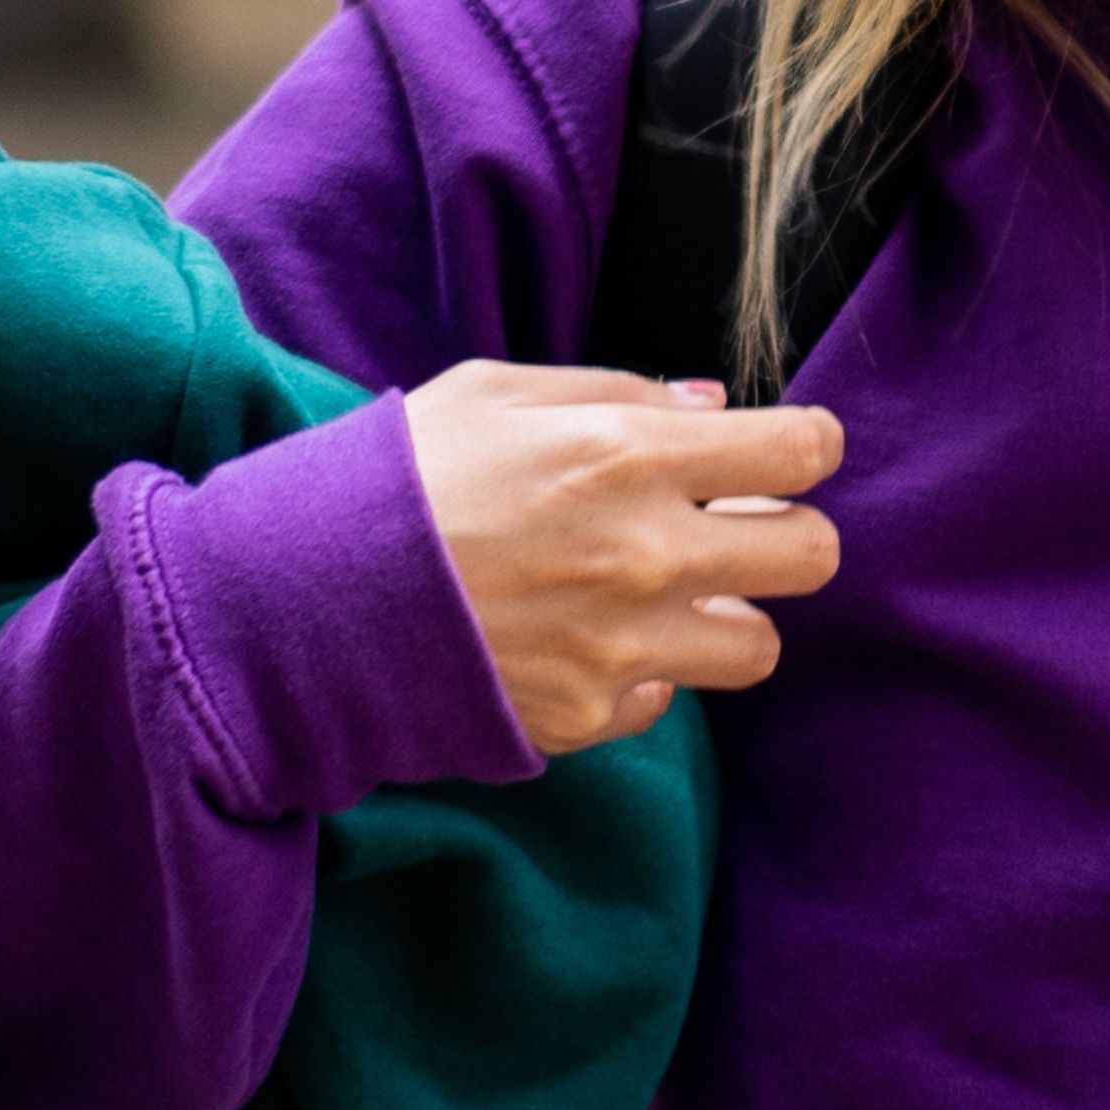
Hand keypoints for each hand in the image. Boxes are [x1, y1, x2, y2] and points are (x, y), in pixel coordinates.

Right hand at [403, 361, 842, 751]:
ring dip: (727, 618)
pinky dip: (640, 674)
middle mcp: (644, 555)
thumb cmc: (394, 479)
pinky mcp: (587, 716)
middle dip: (789, 535)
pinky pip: (664, 699)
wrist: (296, 600)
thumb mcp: (496, 395)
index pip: (800, 451)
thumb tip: (713, 406)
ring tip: (664, 596)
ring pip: (759, 647)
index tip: (788, 453)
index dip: (807, 447)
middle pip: (813, 556)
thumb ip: (619, 394)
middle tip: (738, 528)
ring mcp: (621, 645)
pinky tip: (582, 643)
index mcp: (627, 455)